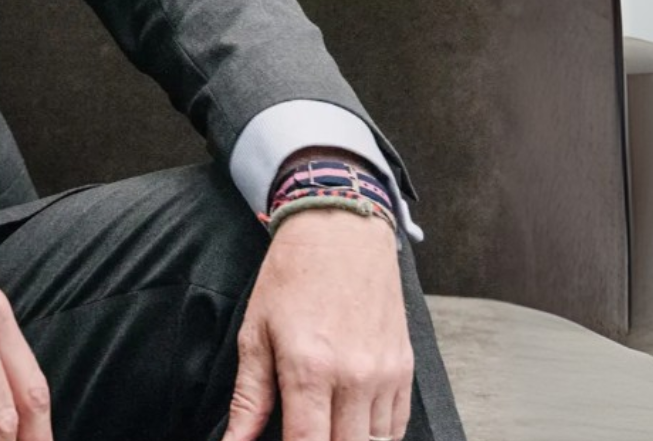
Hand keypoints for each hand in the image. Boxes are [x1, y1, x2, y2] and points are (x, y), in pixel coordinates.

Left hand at [224, 208, 412, 440]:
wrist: (341, 231)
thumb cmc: (291, 278)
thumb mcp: (256, 333)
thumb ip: (248, 398)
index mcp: (310, 370)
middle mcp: (355, 378)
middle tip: (301, 431)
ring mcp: (385, 375)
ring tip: (323, 427)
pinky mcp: (404, 369)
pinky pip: (396, 427)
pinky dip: (375, 437)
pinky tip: (351, 429)